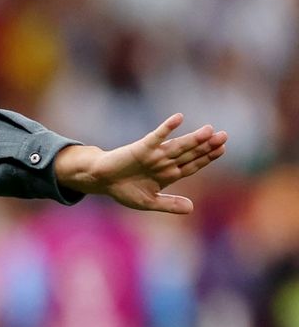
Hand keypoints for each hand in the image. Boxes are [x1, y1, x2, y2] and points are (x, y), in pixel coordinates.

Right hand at [55, 113, 227, 213]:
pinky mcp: (142, 147)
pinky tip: (178, 118)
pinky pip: (157, 136)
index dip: (207, 158)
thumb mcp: (148, 202)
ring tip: (210, 130)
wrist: (102, 180)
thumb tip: (192, 208)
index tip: (222, 149)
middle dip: (207, 145)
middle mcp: (164, 162)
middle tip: (224, 136)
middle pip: (190, 153)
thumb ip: (169, 204)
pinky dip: (167, 127)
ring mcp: (154, 154)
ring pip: (178, 146)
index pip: (193, 165)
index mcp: (168, 174)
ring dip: (194, 138)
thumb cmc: (123, 189)